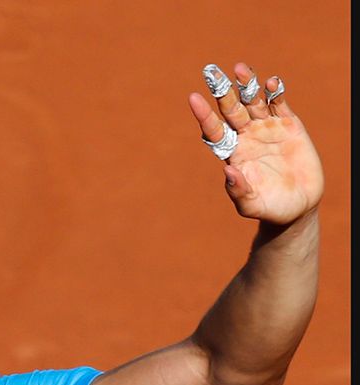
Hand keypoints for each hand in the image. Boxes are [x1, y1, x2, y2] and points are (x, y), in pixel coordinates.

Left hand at [189, 62, 322, 225]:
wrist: (298, 206)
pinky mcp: (289, 126)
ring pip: (254, 101)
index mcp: (232, 152)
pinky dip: (276, 92)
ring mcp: (267, 129)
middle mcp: (246, 136)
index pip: (214, 129)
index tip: (194, 98)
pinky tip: (271, 82)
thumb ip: (238, 190)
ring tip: (239, 69)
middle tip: (211, 71)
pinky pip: (280, 104)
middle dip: (222, 91)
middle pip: (231, 109)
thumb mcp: (251, 205)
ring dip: (247, 85)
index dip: (204, 114)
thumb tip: (228, 171)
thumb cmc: (269, 208)